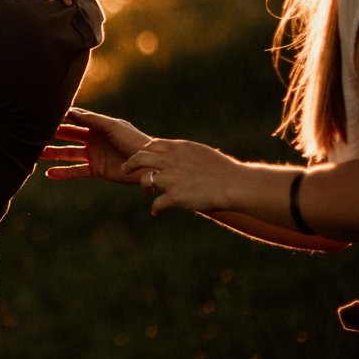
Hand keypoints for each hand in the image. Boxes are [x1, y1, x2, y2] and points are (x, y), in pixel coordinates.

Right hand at [42, 107, 151, 183]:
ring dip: (53, 154)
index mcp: (97, 126)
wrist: (147, 163)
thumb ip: (90, 119)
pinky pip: (76, 171)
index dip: (61, 117)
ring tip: (36, 155)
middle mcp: (93, 139)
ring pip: (68, 153)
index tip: (44, 115)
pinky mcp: (96, 170)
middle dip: (53, 134)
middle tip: (35, 134)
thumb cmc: (132, 140)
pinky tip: (49, 173)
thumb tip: (69, 111)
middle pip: (68, 135)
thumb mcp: (110, 126)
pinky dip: (63, 173)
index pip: (75, 119)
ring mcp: (94, 155)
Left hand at [120, 137, 244, 215]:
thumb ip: (186, 154)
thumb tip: (179, 156)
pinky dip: (155, 209)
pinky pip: (157, 204)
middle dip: (129, 164)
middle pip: (139, 158)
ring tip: (146, 193)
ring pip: (145, 180)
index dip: (144, 151)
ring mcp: (171, 179)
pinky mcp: (175, 197)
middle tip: (124, 170)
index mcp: (178, 148)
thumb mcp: (202, 153)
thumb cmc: (223, 170)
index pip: (152, 145)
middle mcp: (171, 161)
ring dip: (143, 187)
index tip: (141, 157)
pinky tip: (156, 212)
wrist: (234, 184)